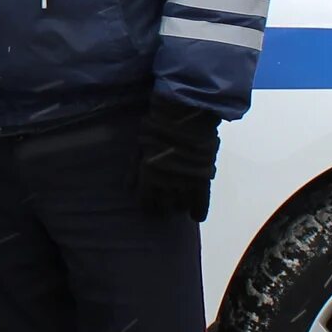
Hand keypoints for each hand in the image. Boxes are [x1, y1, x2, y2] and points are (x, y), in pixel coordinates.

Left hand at [136, 101, 219, 219]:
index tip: (152, 205)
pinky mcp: (202, 180)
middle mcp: (165, 184)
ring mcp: (185, 183)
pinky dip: (199, 211)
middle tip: (166, 201)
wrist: (184, 115)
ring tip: (180, 201)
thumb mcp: (139, 146)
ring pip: (181, 206)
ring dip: (180, 205)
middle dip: (164, 205)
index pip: (147, 204)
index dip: (149, 206)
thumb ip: (133, 169)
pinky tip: (196, 215)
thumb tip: (128, 189)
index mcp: (148, 176)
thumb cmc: (157, 127)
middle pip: (164, 207)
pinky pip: (201, 203)